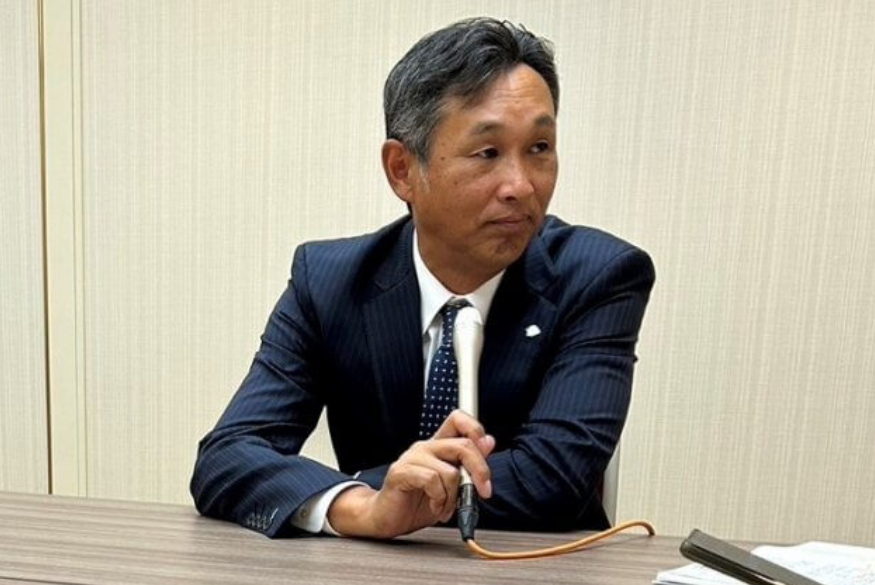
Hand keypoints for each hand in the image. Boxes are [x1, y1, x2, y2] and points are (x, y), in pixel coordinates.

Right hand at [327, 410, 494, 538]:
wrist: (389, 518)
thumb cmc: (418, 501)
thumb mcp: (452, 486)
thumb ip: (468, 465)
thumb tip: (489, 442)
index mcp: (439, 446)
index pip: (458, 419)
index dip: (475, 428)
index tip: (485, 449)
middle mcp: (426, 447)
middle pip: (463, 445)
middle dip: (480, 471)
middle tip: (483, 492)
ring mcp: (412, 458)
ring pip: (450, 471)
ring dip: (454, 497)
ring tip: (447, 508)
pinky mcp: (401, 472)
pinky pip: (432, 481)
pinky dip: (439, 500)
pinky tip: (435, 507)